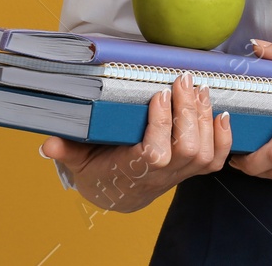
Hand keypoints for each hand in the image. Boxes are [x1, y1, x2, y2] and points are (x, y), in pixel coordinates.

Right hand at [40, 72, 231, 212]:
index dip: (162, 124)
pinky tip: (220, 113)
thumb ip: (66, 150)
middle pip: (188, 147)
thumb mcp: (79, 161)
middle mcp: (163, 173)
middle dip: (188, 111)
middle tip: (183, 80)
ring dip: (204, 116)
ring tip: (198, 87)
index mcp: (134, 169)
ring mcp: (182, 172)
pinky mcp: (194, 168)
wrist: (121, 192)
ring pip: (205, 150)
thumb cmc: (101, 169)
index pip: (155, 151)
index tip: (159, 94)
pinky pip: (217, 158)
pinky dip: (224, 137)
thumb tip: (47, 143)